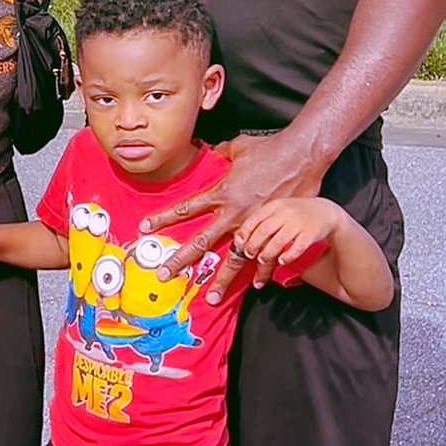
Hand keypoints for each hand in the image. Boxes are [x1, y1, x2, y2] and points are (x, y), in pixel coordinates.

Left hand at [140, 131, 328, 303]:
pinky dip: (262, 272)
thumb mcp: (238, 147)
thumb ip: (221, 152)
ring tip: (210, 297)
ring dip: (221, 279)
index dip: (163, 218)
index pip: (185, 208)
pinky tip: (257, 285)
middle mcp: (233, 212)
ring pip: (232, 258)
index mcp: (221, 192)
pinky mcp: (275, 230)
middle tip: (164, 273)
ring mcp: (254, 224)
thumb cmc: (269, 149)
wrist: (301, 156)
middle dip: (181, 259)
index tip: (145, 227)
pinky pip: (266, 256)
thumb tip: (212, 150)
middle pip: (201, 241)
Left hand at [233, 196, 336, 273]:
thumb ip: (263, 220)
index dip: (244, 233)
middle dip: (253, 245)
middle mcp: (285, 213)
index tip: (239, 244)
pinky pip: (297, 247)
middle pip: (264, 231)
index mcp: (274, 206)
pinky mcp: (310, 234)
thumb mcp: (278, 210)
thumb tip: (241, 237)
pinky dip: (288, 256)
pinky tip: (282, 261)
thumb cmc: (296, 213)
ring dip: (267, 253)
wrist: (325, 211)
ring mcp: (298, 223)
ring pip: (278, 241)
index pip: (254, 219)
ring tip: (262, 260)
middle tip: (249, 255)